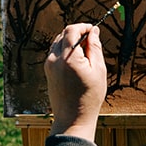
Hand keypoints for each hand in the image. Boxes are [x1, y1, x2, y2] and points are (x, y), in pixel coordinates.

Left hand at [45, 23, 107, 140]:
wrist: (72, 118)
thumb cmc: (89, 97)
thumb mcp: (98, 70)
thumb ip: (95, 48)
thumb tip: (93, 31)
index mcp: (68, 58)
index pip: (71, 30)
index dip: (83, 26)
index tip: (93, 29)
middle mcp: (55, 59)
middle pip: (63, 34)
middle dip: (77, 33)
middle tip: (91, 40)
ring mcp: (49, 65)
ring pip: (58, 42)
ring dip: (71, 41)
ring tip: (85, 52)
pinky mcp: (47, 70)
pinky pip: (55, 52)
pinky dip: (65, 50)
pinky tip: (77, 60)